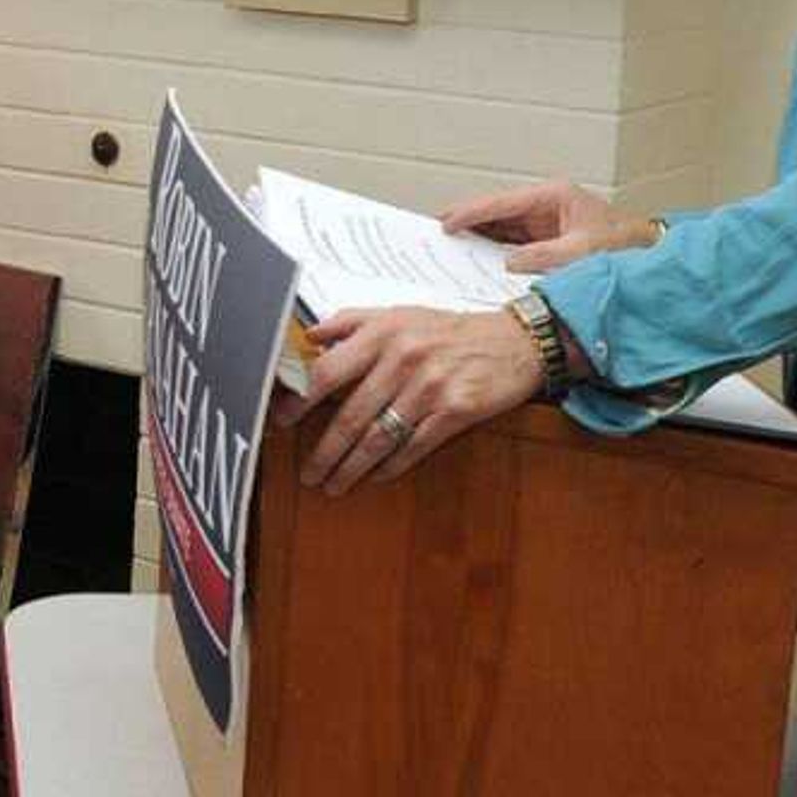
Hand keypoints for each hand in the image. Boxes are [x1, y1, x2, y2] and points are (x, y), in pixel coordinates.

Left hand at [281, 304, 545, 494]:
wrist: (514, 341)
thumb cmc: (449, 331)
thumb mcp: (397, 314)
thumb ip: (350, 322)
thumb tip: (308, 336)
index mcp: (382, 332)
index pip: (327, 371)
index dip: (299, 401)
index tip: (282, 421)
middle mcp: (404, 358)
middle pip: (350, 415)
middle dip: (324, 451)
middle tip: (308, 473)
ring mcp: (431, 386)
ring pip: (379, 437)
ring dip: (351, 467)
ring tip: (333, 483)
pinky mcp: (457, 410)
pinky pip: (414, 446)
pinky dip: (392, 466)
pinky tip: (376, 476)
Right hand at [441, 179, 655, 274]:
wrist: (651, 260)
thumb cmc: (626, 249)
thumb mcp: (581, 253)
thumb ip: (542, 256)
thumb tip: (509, 262)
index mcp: (553, 197)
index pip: (500, 203)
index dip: (469, 213)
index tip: (444, 224)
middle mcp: (545, 207)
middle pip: (494, 214)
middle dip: (466, 225)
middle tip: (434, 236)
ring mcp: (544, 224)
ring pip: (500, 230)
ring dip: (477, 240)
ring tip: (447, 251)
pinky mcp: (546, 243)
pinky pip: (510, 245)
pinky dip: (492, 253)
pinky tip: (474, 263)